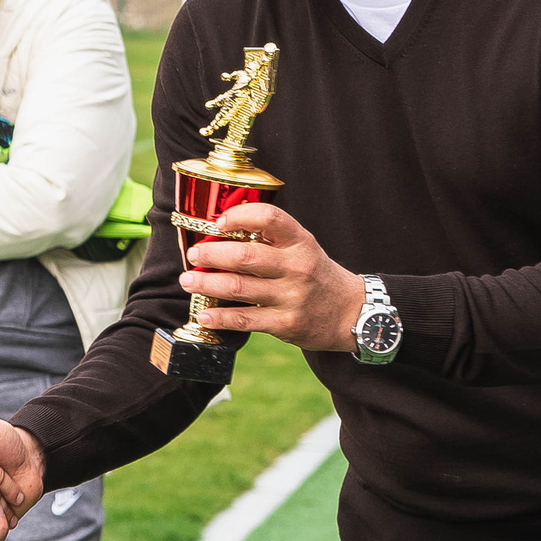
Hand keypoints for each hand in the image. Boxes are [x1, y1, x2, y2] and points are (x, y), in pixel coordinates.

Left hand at [179, 203, 365, 351]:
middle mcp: (297, 267)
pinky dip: (219, 318)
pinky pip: (245, 319)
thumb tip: (222, 231)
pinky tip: (203, 315)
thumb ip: (271, 239)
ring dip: (206, 284)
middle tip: (194, 254)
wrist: (351, 312)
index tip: (218, 222)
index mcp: (300, 242)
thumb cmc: (316, 275)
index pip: (270, 218)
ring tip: (188, 281)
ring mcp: (291, 296)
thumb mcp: (303, 248)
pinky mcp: (285, 324)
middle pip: (245, 256)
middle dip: (211, 254)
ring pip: (238, 288)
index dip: (240, 216)